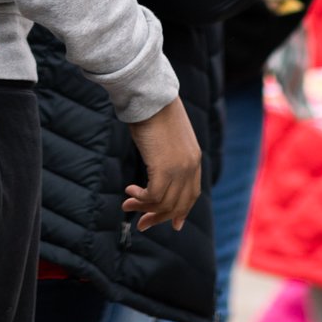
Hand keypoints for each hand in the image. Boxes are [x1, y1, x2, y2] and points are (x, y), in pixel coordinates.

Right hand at [123, 98, 203, 231]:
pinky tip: (129, 191)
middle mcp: (191, 166)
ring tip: (127, 204)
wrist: (151, 97)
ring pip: (164, 203)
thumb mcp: (168, 137)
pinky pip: (153, 196)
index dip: (181, 211)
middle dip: (159, 218)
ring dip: (143, 209)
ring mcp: (180, 169)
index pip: (192, 194)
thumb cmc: (154, 112)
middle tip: (142, 225)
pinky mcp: (164, 168)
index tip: (172, 224)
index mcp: (195, 158)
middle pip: (179, 204)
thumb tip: (157, 167)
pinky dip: (140, 198)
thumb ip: (169, 154)